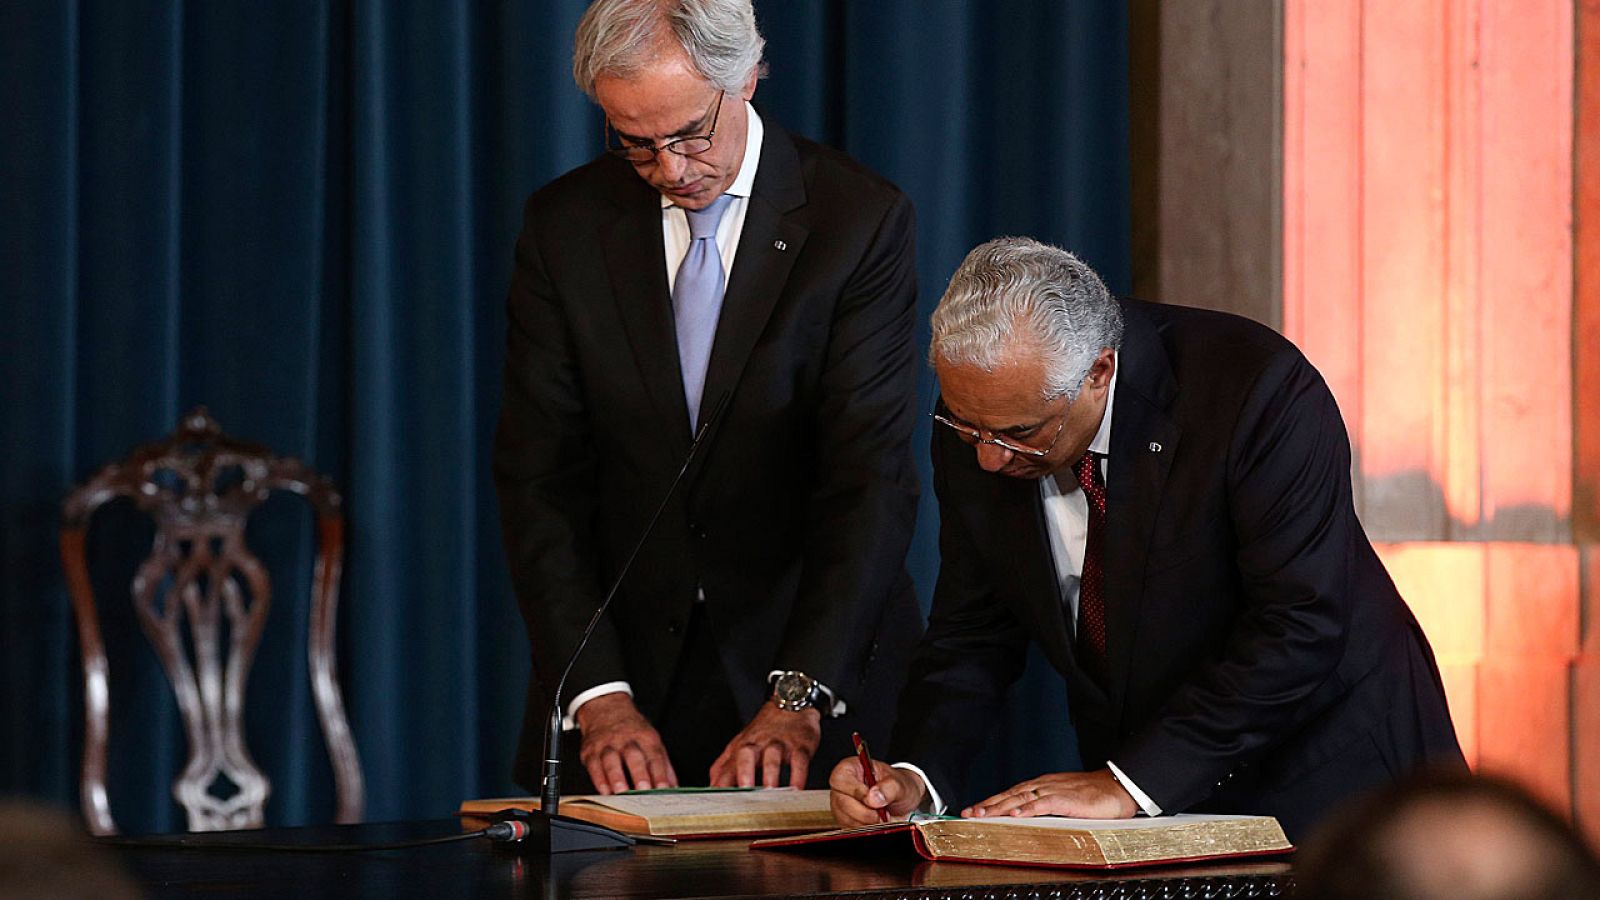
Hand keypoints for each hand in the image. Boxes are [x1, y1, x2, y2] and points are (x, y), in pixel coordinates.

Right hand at [574, 693, 677, 793]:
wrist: (606, 709)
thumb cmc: (632, 730)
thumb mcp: (652, 740)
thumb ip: (664, 766)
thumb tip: (673, 787)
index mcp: (646, 738)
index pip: (655, 756)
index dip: (660, 773)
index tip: (663, 788)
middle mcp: (626, 740)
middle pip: (633, 756)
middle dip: (639, 774)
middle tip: (643, 790)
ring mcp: (607, 744)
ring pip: (611, 760)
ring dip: (616, 777)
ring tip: (621, 792)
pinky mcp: (591, 751)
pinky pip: (594, 765)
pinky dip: (598, 779)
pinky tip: (604, 791)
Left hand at [708, 701, 821, 787]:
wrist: (791, 704)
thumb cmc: (764, 730)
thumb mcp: (740, 744)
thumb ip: (725, 766)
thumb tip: (712, 785)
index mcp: (741, 748)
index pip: (727, 767)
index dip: (721, 784)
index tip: (718, 801)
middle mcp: (758, 745)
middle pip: (746, 755)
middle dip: (743, 772)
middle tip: (743, 790)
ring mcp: (778, 744)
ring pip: (772, 756)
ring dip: (771, 773)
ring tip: (769, 790)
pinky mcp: (799, 746)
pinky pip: (799, 760)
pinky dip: (798, 774)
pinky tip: (796, 789)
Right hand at [828, 756, 925, 825]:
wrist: (901, 801)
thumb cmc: (897, 786)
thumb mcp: (899, 783)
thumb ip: (888, 788)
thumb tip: (873, 797)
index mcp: (851, 768)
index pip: (841, 778)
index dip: (855, 791)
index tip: (873, 801)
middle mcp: (841, 786)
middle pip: (842, 802)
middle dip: (864, 813)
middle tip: (882, 815)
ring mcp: (840, 804)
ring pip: (845, 818)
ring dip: (866, 822)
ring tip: (882, 817)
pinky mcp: (844, 820)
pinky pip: (849, 828)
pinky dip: (865, 829)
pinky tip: (876, 823)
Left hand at [962, 769, 1137, 818]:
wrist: (1118, 786)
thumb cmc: (1094, 795)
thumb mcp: (1064, 800)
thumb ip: (1046, 806)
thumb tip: (1028, 816)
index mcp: (1043, 785)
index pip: (1011, 792)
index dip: (991, 801)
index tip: (974, 809)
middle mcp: (1044, 785)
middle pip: (1010, 794)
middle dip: (988, 804)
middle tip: (969, 812)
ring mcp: (1055, 790)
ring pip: (1021, 797)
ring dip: (1000, 806)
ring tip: (983, 813)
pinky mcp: (1067, 799)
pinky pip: (1044, 804)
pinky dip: (1028, 808)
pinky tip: (1016, 814)